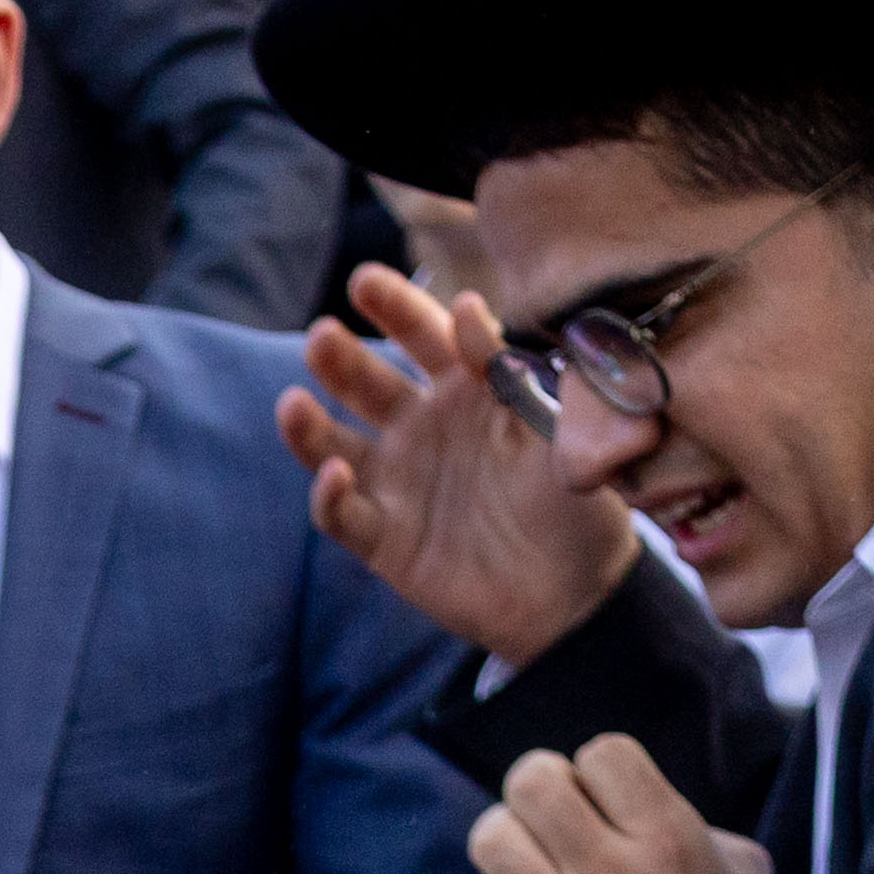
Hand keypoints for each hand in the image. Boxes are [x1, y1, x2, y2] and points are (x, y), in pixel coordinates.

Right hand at [279, 264, 634, 673]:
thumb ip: (510, 369)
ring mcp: (399, 484)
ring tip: (293, 403)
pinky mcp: (386, 540)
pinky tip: (333, 475)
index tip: (364, 281)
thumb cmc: (577, 501)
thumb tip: (465, 306)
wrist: (580, 593)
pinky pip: (344, 516)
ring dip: (309, 425)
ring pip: (336, 444)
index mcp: (467, 391)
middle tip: (321, 335)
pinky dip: (331, 497)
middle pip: (367, 383)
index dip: (394, 307)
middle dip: (339, 359)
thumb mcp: (557, 425)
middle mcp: (422, 429)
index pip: (424, 336)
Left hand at [445, 737, 784, 873]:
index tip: (610, 810)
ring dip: (508, 853)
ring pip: (490, 840)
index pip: (601, 752)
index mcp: (673, 842)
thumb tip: (620, 801)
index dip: (599, 774)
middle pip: (531, 782)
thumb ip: (682, 824)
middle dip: (540, 798)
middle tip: (557, 833)